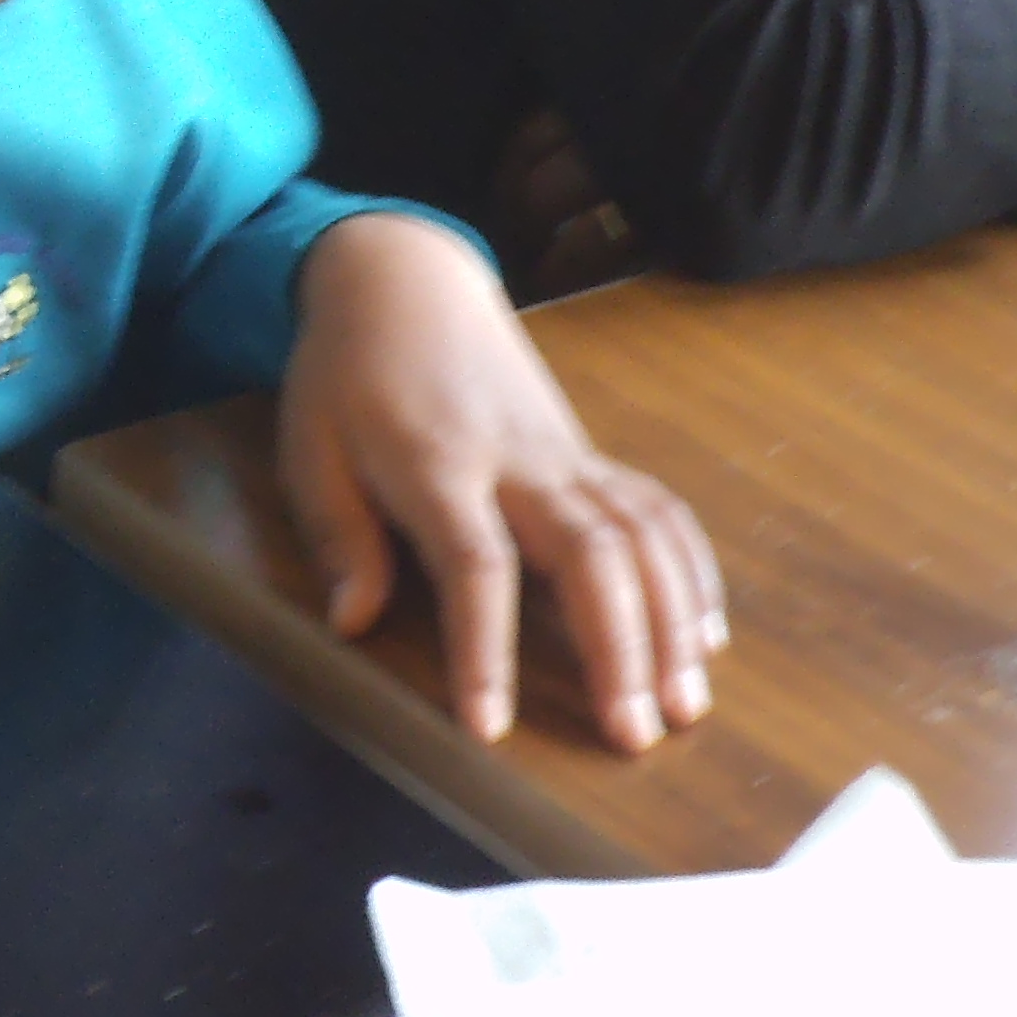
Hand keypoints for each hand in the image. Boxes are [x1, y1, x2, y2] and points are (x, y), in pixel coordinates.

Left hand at [279, 212, 724, 751]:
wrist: (404, 280)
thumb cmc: (346, 375)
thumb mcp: (310, 447)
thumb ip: (339, 534)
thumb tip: (352, 622)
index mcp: (438, 464)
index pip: (474, 566)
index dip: (484, 650)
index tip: (490, 729)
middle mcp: (519, 461)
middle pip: (590, 554)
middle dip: (619, 648)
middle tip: (635, 736)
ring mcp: (565, 454)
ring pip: (643, 535)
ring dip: (673, 621)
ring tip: (687, 705)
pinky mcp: (588, 453)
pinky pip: (658, 509)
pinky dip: (691, 572)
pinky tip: (705, 635)